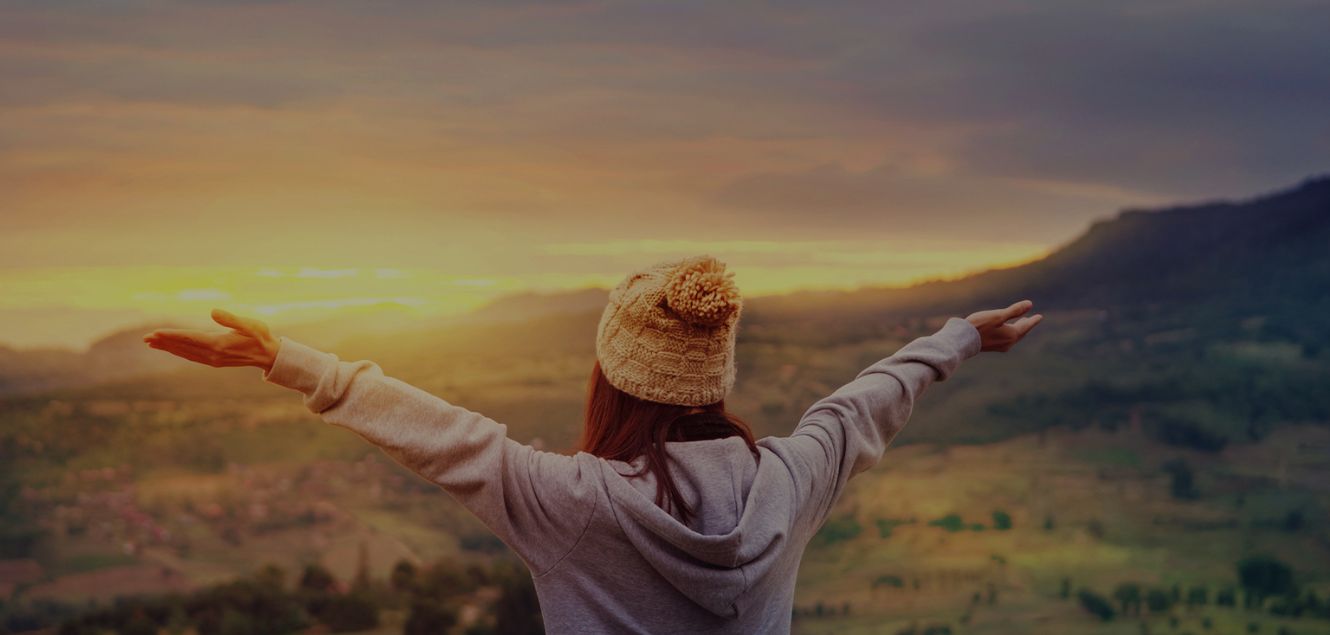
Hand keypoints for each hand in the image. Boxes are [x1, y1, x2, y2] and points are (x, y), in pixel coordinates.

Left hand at [143, 308, 280, 371]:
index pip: (190, 338)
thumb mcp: (250, 324)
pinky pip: (191, 356)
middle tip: (145, 338)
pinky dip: (179, 352)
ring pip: (185, 353)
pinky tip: (171, 349)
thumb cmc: (260, 336)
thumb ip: (232, 319)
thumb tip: (212, 311)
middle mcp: (213, 354)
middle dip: (164, 342)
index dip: (171, 335)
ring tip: (152, 343)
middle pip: (183, 347)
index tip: (154, 332)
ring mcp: (213, 360)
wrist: (268, 355)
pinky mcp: (214, 361)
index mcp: (219, 344)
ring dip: (168, 348)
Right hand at [965, 299, 1043, 352]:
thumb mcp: (998, 315)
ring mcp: (1000, 346)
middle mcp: (1008, 342)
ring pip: (1013, 336)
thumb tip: (1030, 304)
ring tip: (1019, 323)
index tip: (1040, 317)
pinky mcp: (992, 346)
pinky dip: (1010, 333)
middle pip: (1020, 332)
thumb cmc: (980, 325)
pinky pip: (1006, 339)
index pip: (1026, 326)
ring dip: (1017, 329)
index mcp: (1012, 335)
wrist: (964, 339)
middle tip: (1031, 319)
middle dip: (1026, 325)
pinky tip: (1005, 330)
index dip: (1033, 321)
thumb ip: (1014, 310)